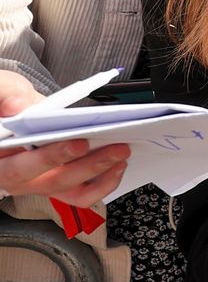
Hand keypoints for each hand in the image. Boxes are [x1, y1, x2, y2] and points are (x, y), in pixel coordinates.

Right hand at [0, 72, 129, 205]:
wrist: (8, 109)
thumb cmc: (4, 102)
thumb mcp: (0, 87)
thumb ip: (7, 94)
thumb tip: (20, 107)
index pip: (19, 165)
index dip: (50, 157)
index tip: (78, 143)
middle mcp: (14, 176)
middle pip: (50, 180)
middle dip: (87, 165)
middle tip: (116, 148)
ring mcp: (36, 182)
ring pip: (68, 189)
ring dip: (100, 175)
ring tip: (122, 154)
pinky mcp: (55, 183)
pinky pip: (79, 194)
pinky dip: (102, 183)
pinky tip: (117, 165)